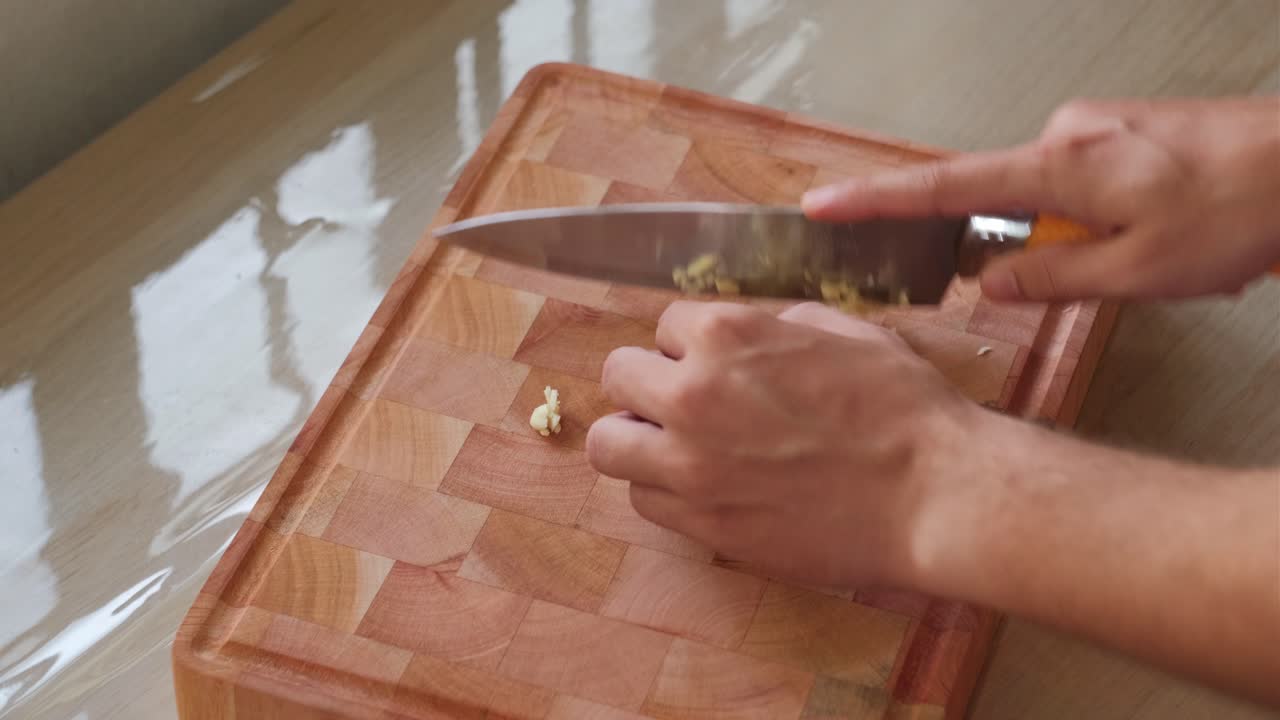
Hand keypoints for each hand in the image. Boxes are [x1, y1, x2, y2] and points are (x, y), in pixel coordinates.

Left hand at [585, 300, 982, 589]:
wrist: (934, 494)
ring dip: (638, 441)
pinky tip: (705, 488)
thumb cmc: (903, 409)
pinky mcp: (704, 524)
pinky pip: (645, 501)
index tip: (710, 361)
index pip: (662, 324)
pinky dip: (664, 492)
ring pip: (610, 446)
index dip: (689, 343)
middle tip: (680, 402)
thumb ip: (775, 326)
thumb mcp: (842, 332)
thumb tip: (750, 334)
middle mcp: (693, 396)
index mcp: (727, 336)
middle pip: (617, 377)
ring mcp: (691, 467)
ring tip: (677, 448)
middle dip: (647, 383)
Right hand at [802, 96, 1279, 301]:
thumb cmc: (1235, 211)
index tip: (824, 206)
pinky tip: (1165, 230)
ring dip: (1086, 238)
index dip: (877, 201)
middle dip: (1037, 246)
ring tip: (1163, 252)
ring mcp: (1096, 125)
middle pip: (1007, 201)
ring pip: (1053, 199)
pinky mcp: (1122, 129)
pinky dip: (1106, 218)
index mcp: (1059, 166)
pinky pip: (1083, 181)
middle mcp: (1067, 134)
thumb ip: (1050, 278)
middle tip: (1110, 268)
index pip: (943, 187)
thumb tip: (989, 282)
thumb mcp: (1137, 272)